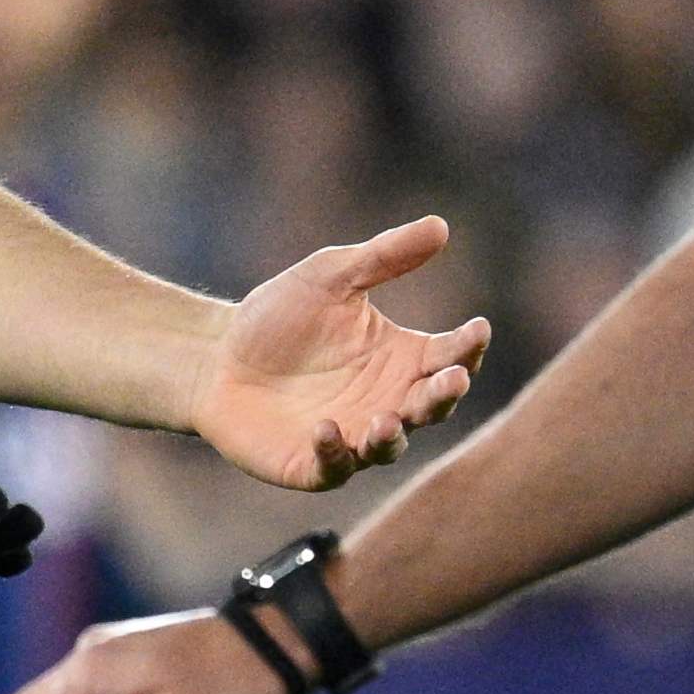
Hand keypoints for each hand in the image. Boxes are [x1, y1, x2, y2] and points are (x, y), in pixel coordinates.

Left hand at [192, 217, 489, 487]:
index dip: (468, 346)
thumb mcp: (331, 275)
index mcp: (402, 358)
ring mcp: (353, 437)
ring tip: (386, 419)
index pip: (450, 356)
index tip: (477, 328)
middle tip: (452, 379)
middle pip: (432, 406)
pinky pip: (334, 467)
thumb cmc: (279, 314)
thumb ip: (384, 257)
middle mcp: (388, 401)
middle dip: (444, 396)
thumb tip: (440, 226)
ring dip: (392, 435)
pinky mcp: (312, 464)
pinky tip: (325, 428)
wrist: (216, 355)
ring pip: (389, 446)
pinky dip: (334, 452)